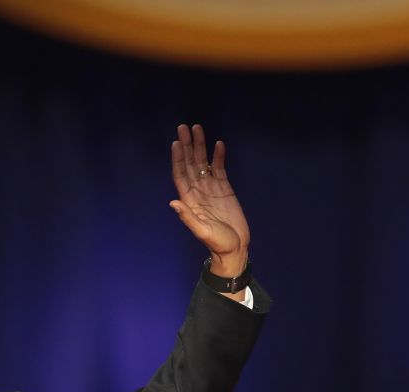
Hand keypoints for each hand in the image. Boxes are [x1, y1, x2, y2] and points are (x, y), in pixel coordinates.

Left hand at [169, 124, 250, 274]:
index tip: (176, 142)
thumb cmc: (217, 243)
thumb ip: (187, 217)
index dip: (178, 158)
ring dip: (200, 146)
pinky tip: (218, 144)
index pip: (180, 174)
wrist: (235, 248)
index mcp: (189, 200)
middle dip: (187, 145)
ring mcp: (211, 188)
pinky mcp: (224, 188)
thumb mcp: (202, 232)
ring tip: (198, 128)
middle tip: (184, 127)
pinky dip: (218, 156)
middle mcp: (197, 191)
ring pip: (203, 162)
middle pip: (190, 163)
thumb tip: (173, 203)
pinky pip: (219, 168)